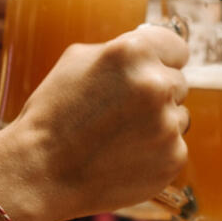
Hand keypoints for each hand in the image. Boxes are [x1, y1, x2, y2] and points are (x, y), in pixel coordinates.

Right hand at [12, 25, 189, 220]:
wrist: (42, 172)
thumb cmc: (53, 114)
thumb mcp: (77, 61)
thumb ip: (121, 50)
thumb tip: (152, 49)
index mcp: (133, 51)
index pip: (176, 48)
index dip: (163, 60)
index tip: (155, 70)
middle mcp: (156, 84)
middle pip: (178, 83)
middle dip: (156, 94)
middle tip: (121, 111)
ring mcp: (168, 123)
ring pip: (179, 116)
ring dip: (159, 123)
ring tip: (119, 136)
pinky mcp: (174, 157)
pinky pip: (174, 147)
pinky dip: (157, 153)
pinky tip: (124, 156)